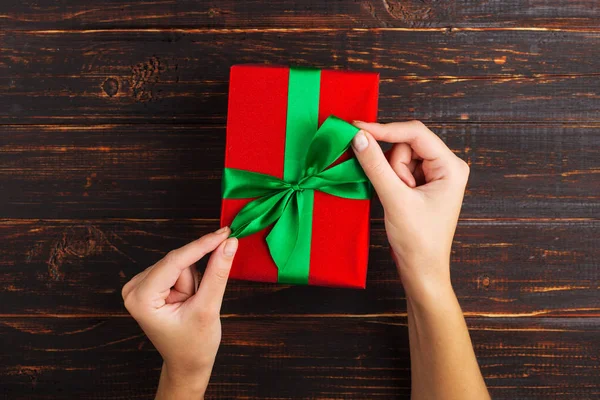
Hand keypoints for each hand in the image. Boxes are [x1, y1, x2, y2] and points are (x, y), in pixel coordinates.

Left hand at [121, 227, 237, 398]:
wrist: (188, 364)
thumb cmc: (194, 345)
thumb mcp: (208, 309)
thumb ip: (218, 273)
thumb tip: (229, 244)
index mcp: (141, 298)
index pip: (175, 261)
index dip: (203, 245)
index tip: (225, 233)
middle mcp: (135, 288)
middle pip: (178, 261)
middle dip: (196, 278)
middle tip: (200, 300)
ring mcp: (141, 286)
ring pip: (180, 264)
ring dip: (194, 282)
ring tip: (192, 305)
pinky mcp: (151, 284)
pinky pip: (178, 269)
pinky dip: (190, 283)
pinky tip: (188, 300)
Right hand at [351, 120, 468, 298]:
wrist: (422, 270)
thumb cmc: (418, 240)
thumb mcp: (394, 199)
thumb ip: (375, 165)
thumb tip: (359, 137)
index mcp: (451, 166)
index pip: (415, 133)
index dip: (385, 129)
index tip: (356, 128)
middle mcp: (447, 166)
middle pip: (406, 145)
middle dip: (392, 166)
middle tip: (396, 192)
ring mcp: (435, 175)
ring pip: (400, 157)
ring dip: (391, 176)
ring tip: (399, 200)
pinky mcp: (423, 184)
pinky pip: (399, 169)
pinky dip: (391, 180)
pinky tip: (395, 198)